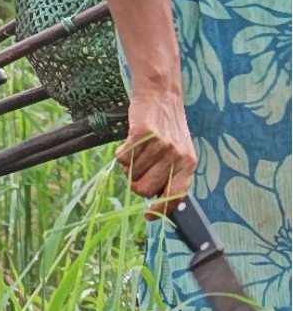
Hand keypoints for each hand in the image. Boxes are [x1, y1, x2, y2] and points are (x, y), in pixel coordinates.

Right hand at [116, 88, 195, 217]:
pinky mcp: (143, 134)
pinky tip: (126, 145)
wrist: (160, 95)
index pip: (175, 196)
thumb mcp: (179, 150)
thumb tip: (155, 200)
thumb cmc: (167, 127)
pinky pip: (123, 158)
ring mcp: (160, 145)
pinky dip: (120, 154)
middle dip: (136, 183)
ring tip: (135, 151)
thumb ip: (171, 173)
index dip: (160, 210)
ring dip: (128, 166)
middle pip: (145, 189)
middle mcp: (177, 156)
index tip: (147, 216)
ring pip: (132, 173)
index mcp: (188, 164)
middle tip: (137, 169)